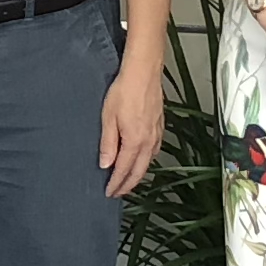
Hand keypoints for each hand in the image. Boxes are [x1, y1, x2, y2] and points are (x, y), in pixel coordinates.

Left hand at [99, 53, 166, 195]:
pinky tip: (143, 159)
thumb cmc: (125, 90)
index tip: (109, 192)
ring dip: (138, 174)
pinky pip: (155, 150)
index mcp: (134, 141)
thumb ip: (107, 144)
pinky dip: (147, 160)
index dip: (116, 184)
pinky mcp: (160, 125)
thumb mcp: (108, 117)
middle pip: (138, 171)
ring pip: (148, 162)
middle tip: (118, 192)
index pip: (123, 170)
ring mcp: (156, 134)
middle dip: (128, 185)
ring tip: (128, 180)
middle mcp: (148, 141)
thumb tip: (105, 164)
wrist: (143, 72)